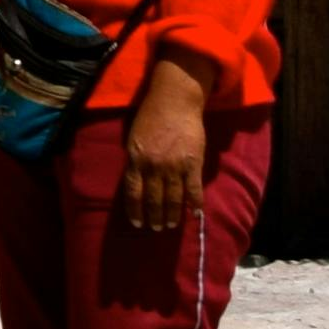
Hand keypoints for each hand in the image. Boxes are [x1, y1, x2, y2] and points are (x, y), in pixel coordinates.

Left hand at [117, 54, 216, 231]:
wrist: (174, 101)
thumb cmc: (151, 116)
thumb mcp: (134, 138)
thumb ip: (135, 160)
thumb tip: (136, 181)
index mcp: (136, 159)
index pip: (133, 192)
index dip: (135, 210)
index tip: (137, 223)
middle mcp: (153, 166)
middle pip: (153, 199)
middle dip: (154, 216)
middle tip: (156, 228)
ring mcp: (174, 166)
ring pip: (173, 199)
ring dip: (172, 215)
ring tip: (171, 225)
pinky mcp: (192, 164)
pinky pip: (193, 190)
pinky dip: (195, 204)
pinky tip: (195, 214)